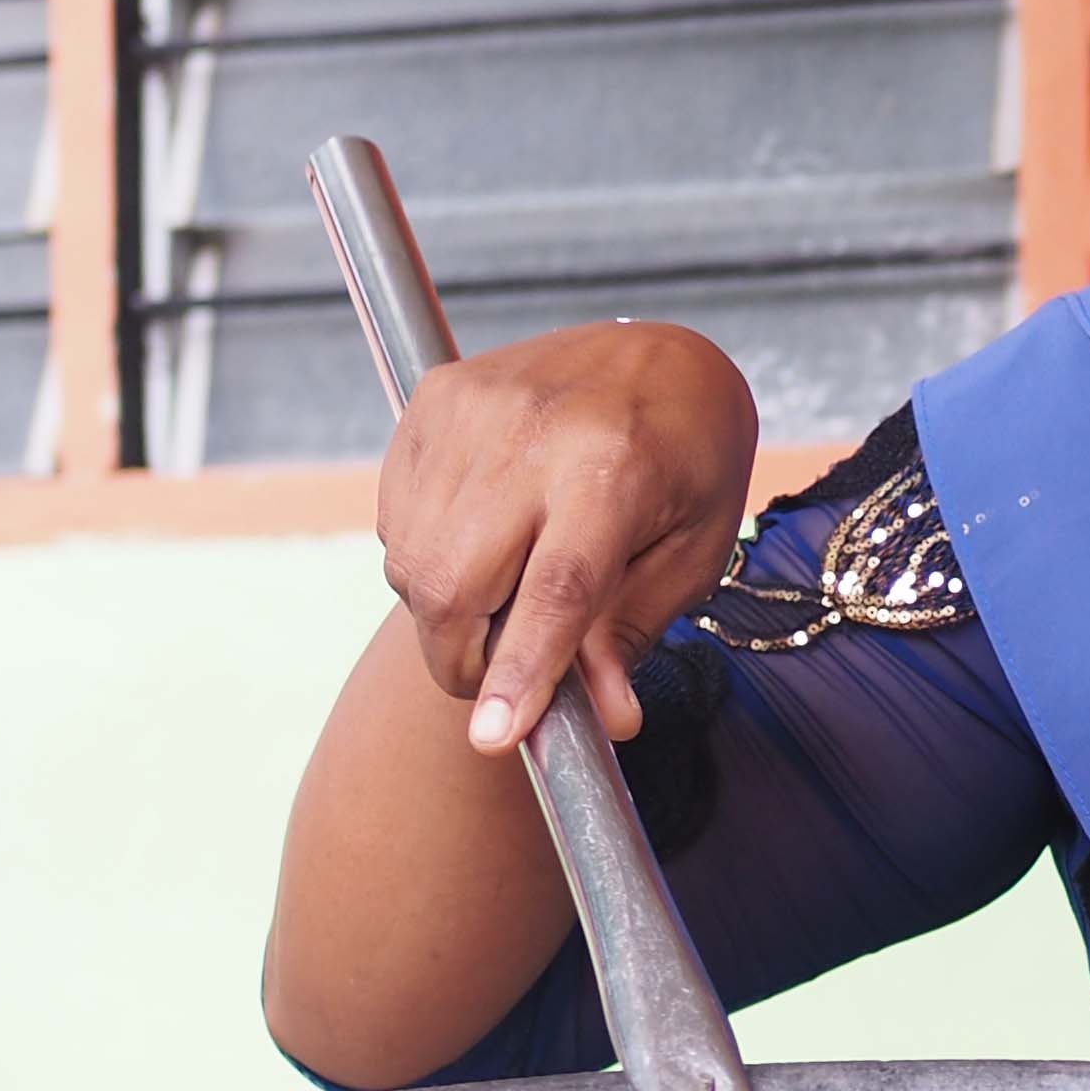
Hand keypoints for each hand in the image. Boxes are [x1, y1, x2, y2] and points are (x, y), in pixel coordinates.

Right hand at [375, 320, 756, 749]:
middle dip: (464, 660)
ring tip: (508, 591)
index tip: (492, 737)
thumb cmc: (689, 462)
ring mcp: (473, 409)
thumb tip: (605, 719)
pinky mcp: (435, 398)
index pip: (556, 589)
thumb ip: (632, 630)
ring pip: (413, 562)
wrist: (661, 354)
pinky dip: (427, 557)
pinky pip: (398, 520)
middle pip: (456, 584)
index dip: (521, 669)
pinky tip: (485, 540)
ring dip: (446, 611)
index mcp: (616, 468)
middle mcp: (535, 431)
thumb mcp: (691, 553)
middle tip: (502, 680)